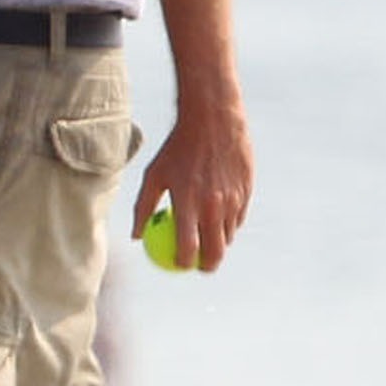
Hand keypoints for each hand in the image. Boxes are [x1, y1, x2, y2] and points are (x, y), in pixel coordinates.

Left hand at [133, 95, 253, 272]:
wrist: (213, 119)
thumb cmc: (177, 148)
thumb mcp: (154, 174)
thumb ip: (143, 208)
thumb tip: (138, 237)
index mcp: (188, 204)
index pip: (187, 249)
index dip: (183, 263)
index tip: (178, 265)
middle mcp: (213, 206)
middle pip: (214, 252)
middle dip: (207, 265)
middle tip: (198, 264)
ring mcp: (233, 199)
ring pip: (228, 236)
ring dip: (218, 241)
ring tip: (207, 234)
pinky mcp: (247, 191)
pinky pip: (238, 218)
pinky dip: (229, 222)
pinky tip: (219, 214)